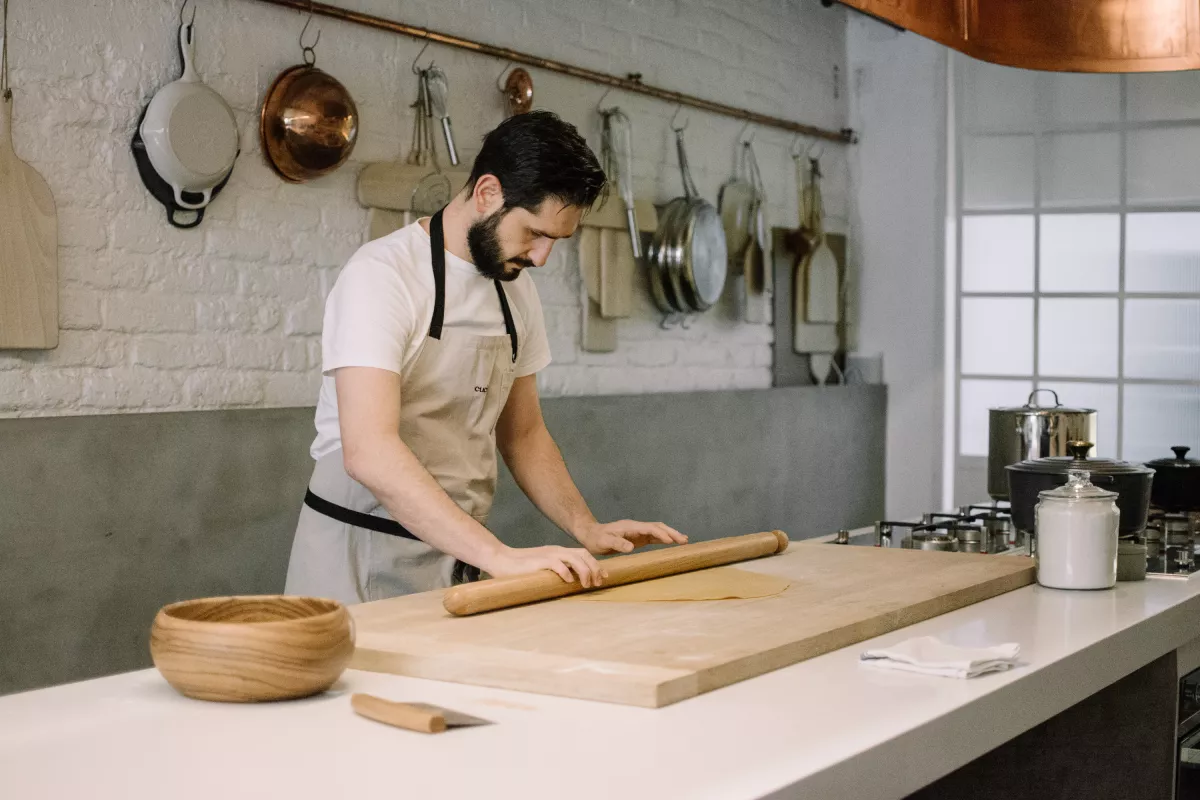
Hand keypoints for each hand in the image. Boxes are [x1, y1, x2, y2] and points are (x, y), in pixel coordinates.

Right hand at [483, 545, 607, 587]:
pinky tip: (568, 581)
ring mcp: (548, 555)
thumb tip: (571, 584)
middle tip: (598, 582)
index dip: (596, 565)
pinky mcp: (539, 561)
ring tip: (585, 584)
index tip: (604, 577)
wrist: (501, 559)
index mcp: (559, 552)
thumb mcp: (544, 568)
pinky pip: (557, 564)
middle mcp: (556, 551)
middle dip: (595, 568)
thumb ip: (557, 571)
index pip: (583, 554)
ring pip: (574, 558)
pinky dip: (566, 572)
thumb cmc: (522, 568)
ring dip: (584, 571)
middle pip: (583, 555)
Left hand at [573, 520, 687, 554]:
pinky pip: (654, 537)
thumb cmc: (596, 539)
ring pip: (658, 531)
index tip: (671, 541)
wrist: (591, 534)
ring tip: (684, 540)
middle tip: (685, 540)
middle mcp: (637, 527)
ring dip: (671, 534)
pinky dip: (664, 539)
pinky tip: (672, 542)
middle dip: (672, 532)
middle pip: (658, 527)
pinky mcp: (638, 538)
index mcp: (630, 526)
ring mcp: (638, 532)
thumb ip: (617, 543)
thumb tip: (631, 547)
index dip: (661, 534)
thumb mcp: (604, 542)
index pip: (649, 528)